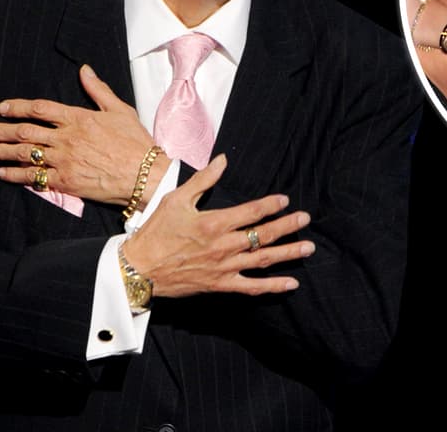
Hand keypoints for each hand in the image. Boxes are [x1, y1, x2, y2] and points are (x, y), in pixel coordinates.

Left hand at [0, 65, 170, 206]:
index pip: (40, 108)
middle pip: (24, 132)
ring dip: (1, 151)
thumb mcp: (121, 110)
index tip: (3, 108)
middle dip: (0, 130)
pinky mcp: (65, 180)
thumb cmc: (135, 142)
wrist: (145, 174)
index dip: (18, 107)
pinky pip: (32, 176)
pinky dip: (14, 174)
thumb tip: (85, 70)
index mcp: (79, 118)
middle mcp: (66, 138)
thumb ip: (98, 90)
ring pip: (23, 153)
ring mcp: (63, 160)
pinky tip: (2, 173)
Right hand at [122, 155, 313, 297]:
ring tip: (309, 248)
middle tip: (306, 219)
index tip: (285, 200)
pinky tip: (291, 283)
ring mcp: (224, 268)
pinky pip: (251, 287)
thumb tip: (222, 159)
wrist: (138, 269)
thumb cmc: (156, 232)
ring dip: (288, 254)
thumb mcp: (176, 200)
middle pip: (263, 235)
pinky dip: (272, 286)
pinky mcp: (220, 285)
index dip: (270, 205)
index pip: (250, 212)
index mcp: (213, 223)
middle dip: (288, 226)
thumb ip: (203, 180)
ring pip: (263, 260)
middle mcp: (223, 246)